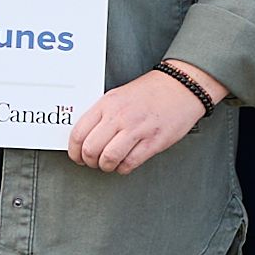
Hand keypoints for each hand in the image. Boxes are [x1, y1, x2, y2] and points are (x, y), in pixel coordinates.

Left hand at [65, 69, 212, 176]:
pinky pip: (130, 163)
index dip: (74, 151)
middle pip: (91, 150)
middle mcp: (119, 117)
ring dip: (106, 167)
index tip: (77, 156)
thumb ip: (101, 114)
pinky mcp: (153, 142)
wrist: (180, 86)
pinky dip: (123, 168)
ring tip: (109, 164)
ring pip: (108, 159)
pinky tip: (125, 163)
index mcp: (107, 104)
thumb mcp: (118, 95)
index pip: (78, 133)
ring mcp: (136, 130)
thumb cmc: (150, 92)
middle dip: (89, 162)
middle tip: (93, 162)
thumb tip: (85, 136)